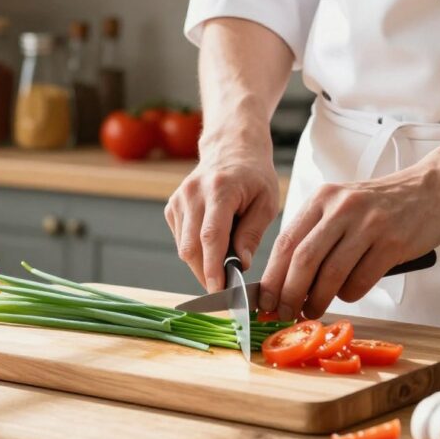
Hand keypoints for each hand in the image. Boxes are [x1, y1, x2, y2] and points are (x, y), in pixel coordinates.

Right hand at [165, 127, 280, 292]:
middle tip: (226, 289)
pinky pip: (180, 240)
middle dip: (206, 273)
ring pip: (183, 247)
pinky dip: (195, 251)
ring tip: (223, 266)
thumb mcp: (267, 202)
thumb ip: (252, 233)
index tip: (219, 290)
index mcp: (220, 189)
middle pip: (191, 246)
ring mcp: (179, 199)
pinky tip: (212, 247)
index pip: (210, 235)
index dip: (212, 267)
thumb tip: (241, 263)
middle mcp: (193, 193)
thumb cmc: (254, 176)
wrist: (231, 148)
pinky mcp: (172, 207)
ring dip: (201, 264)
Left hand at [258, 164, 439, 319]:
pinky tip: (348, 294)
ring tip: (313, 310)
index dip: (271, 276)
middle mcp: (341, 208)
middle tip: (284, 312)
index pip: (285, 242)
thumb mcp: (341, 206)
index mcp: (322, 199)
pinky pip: (361, 280)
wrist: (432, 189)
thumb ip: (315, 235)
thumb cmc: (380, 205)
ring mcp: (368, 224)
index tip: (264, 300)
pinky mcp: (392, 242)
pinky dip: (349, 295)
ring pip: (331, 274)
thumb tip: (286, 281)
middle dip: (289, 294)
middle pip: (303, 260)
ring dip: (318, 300)